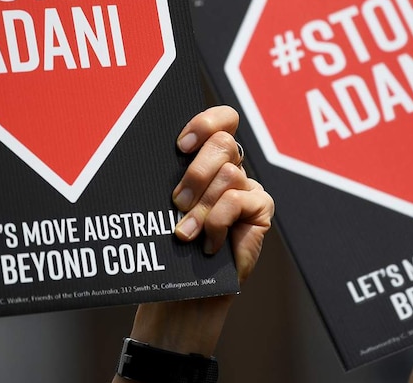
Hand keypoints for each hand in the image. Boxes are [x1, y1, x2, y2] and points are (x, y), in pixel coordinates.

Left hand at [112, 106, 273, 381]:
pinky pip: (238, 200)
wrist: (186, 293)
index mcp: (208, 159)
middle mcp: (232, 168)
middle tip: (177, 201)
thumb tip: (152, 154)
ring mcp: (248, 188)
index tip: (180, 146)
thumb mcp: (163, 206)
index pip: (222, 120)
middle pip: (224, 142)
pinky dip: (217, 222)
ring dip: (201, 208)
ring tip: (186, 234)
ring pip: (229, 174)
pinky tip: (209, 244)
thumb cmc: (170, 247)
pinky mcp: (261, 209)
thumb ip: (171, 178)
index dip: (206, 123)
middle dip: (196, 171)